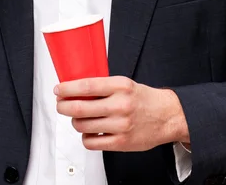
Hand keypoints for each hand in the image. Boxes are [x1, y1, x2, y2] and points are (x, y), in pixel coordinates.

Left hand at [55, 76, 189, 151]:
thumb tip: (76, 88)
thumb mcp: (125, 84)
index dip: (68, 88)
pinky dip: (85, 137)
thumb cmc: (144, 99)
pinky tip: (89, 131)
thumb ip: (103, 86)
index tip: (58, 89)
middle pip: (80, 107)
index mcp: (120, 86)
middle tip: (60, 104)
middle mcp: (120, 105)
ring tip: (78, 117)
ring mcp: (120, 125)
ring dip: (74, 121)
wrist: (167, 116)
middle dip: (64, 106)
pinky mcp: (121, 143)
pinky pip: (91, 142)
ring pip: (83, 125)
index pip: (87, 86)